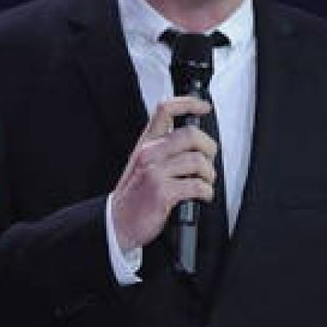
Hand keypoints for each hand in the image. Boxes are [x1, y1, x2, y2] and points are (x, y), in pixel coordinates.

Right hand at [113, 96, 216, 250]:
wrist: (117, 223)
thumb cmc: (134, 196)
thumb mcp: (142, 164)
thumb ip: (162, 149)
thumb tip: (193, 142)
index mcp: (146, 144)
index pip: (165, 110)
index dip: (189, 103)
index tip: (204, 107)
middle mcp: (149, 154)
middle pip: (191, 135)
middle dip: (209, 148)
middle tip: (208, 160)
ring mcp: (154, 172)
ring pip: (197, 161)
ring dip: (209, 174)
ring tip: (205, 183)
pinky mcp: (161, 192)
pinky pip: (197, 186)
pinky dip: (206, 192)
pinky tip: (202, 196)